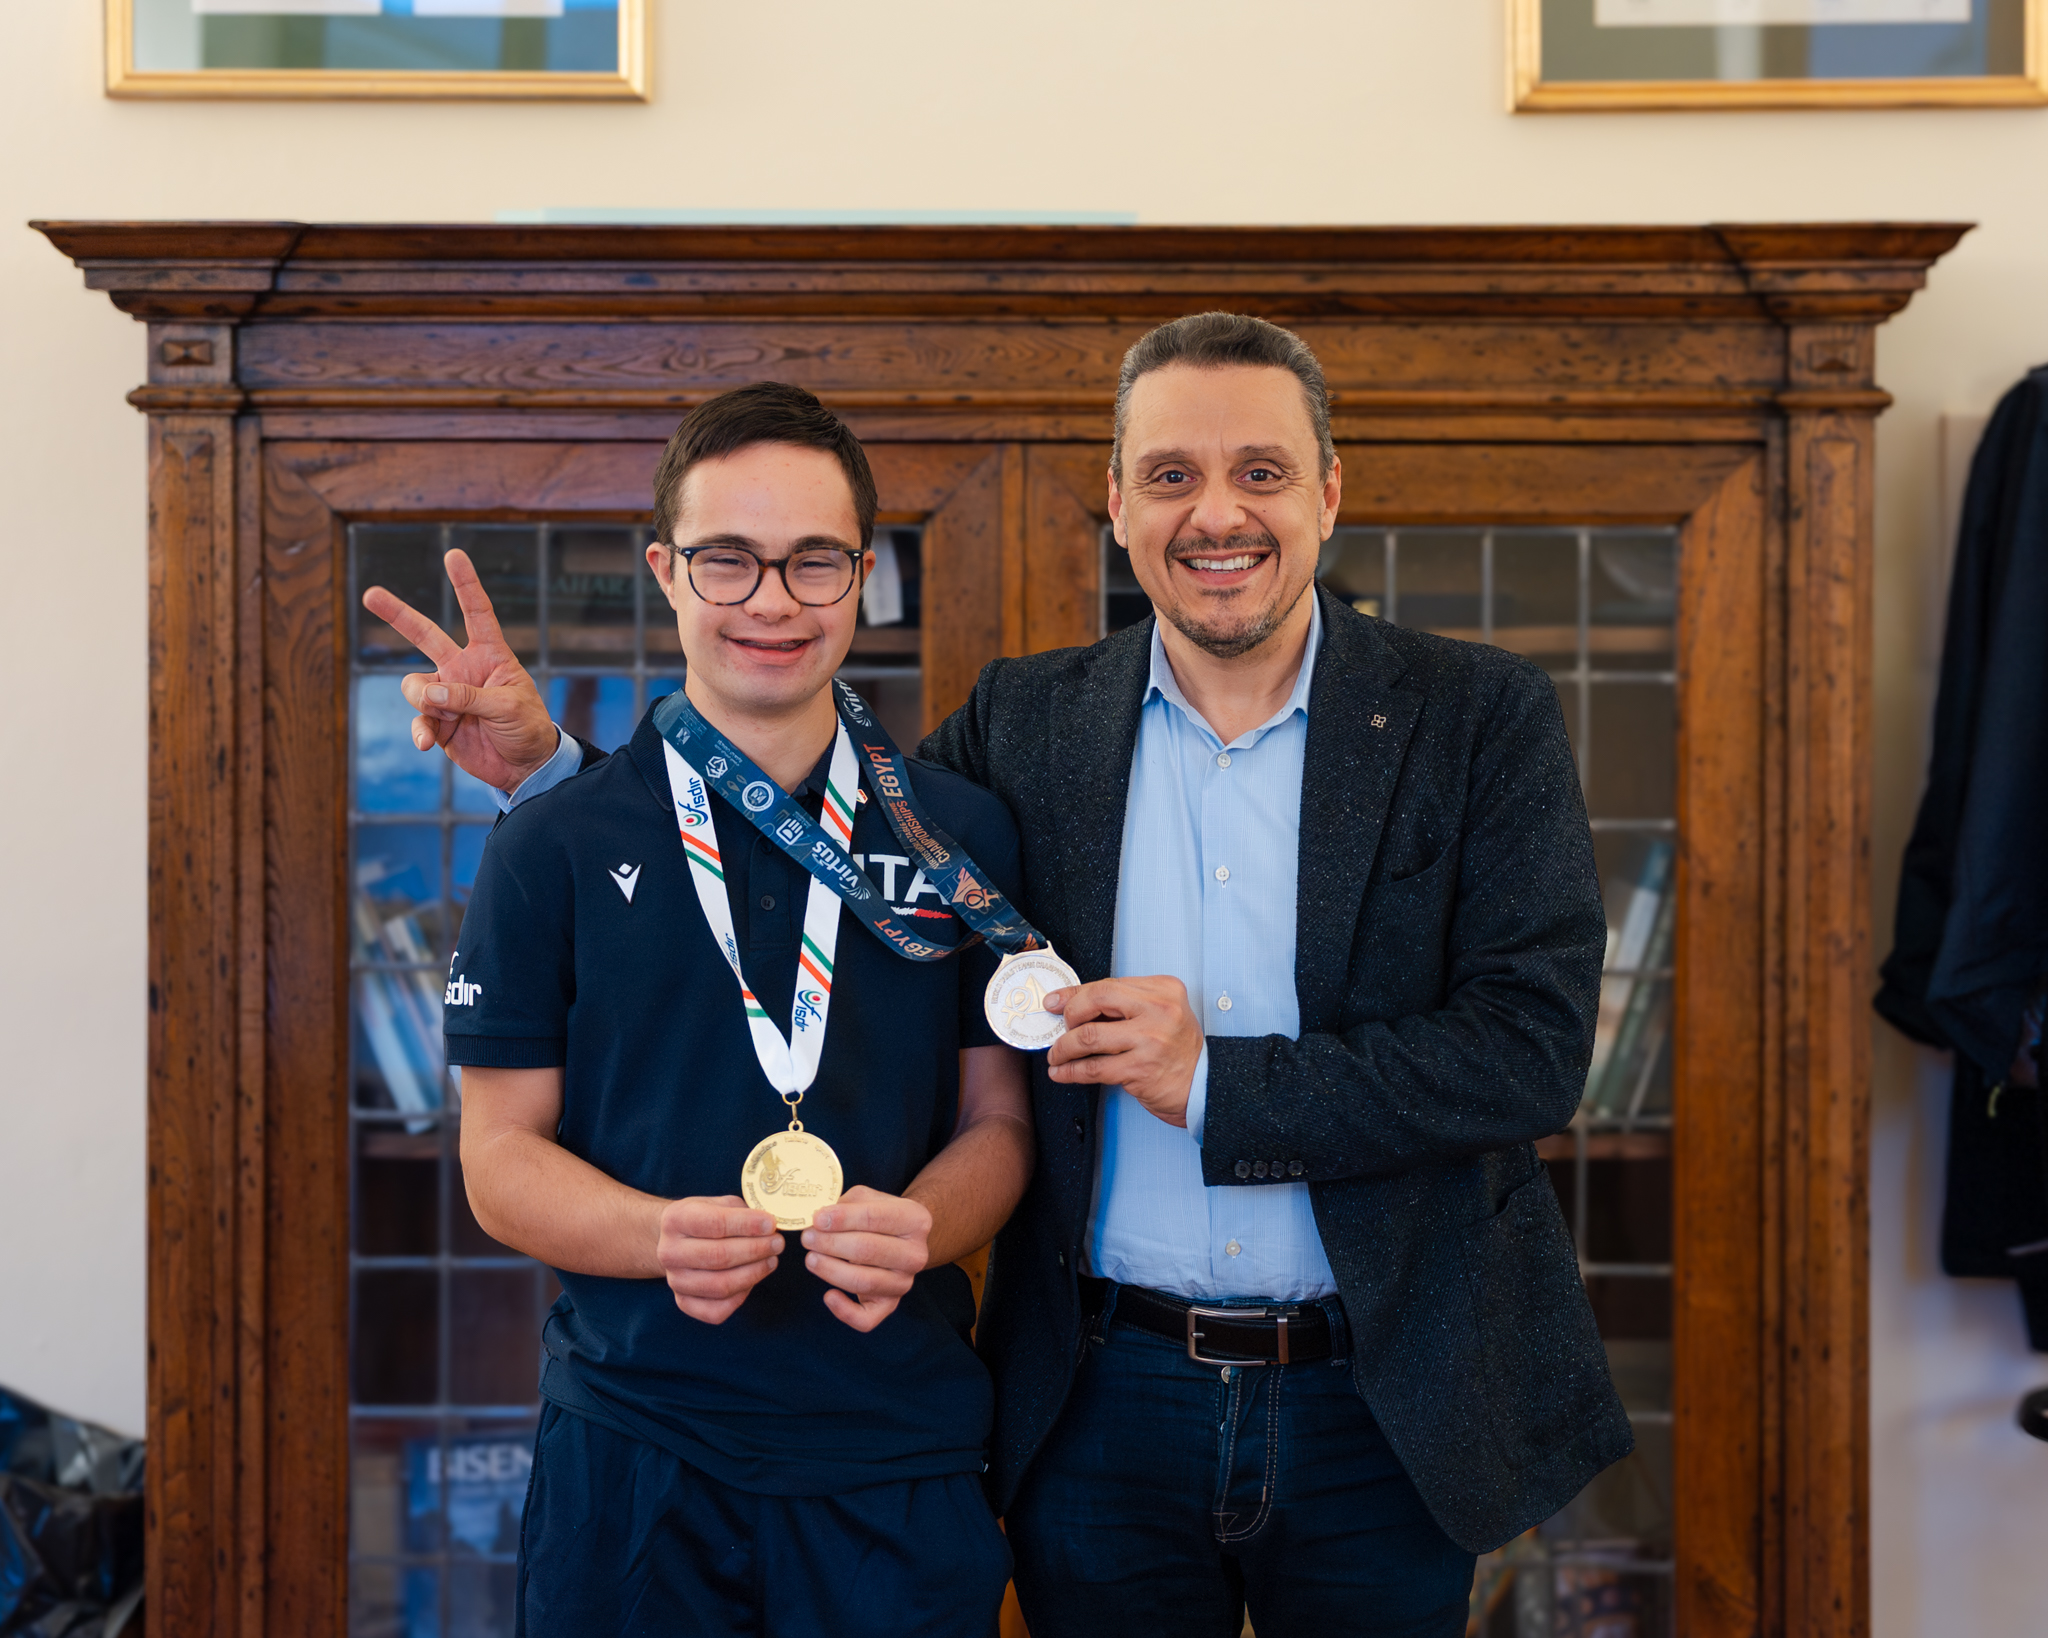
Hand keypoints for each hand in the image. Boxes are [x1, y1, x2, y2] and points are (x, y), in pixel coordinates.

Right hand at [360, 549, 561, 793]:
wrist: (525, 766)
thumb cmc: (527, 728)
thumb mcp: (509, 708)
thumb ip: (469, 697)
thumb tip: (429, 694)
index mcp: (490, 656)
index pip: (477, 613)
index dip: (465, 585)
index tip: (453, 555)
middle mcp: (463, 670)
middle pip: (425, 635)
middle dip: (397, 614)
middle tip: (370, 594)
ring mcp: (447, 696)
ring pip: (415, 686)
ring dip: (425, 701)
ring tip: (446, 718)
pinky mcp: (437, 723)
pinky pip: (418, 720)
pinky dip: (419, 731)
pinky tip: (426, 744)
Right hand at [655, 1196, 783, 1324]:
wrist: (677, 1240)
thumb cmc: (705, 1219)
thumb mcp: (719, 1203)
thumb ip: (743, 1212)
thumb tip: (771, 1226)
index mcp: (675, 1219)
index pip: (714, 1223)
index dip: (747, 1225)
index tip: (771, 1224)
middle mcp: (669, 1252)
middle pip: (718, 1256)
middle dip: (755, 1250)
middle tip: (778, 1243)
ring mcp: (675, 1281)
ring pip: (720, 1286)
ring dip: (753, 1273)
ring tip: (771, 1260)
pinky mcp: (683, 1302)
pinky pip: (716, 1311)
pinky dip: (740, 1298)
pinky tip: (752, 1280)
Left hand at [802, 1185, 931, 1332]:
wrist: (902, 1240)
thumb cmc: (879, 1216)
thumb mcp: (868, 1198)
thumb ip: (846, 1204)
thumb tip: (819, 1219)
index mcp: (915, 1220)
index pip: (875, 1217)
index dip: (843, 1218)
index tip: (817, 1219)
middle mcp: (915, 1254)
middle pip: (867, 1250)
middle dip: (831, 1243)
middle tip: (808, 1237)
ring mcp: (904, 1282)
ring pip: (863, 1282)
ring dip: (830, 1270)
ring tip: (811, 1258)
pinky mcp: (890, 1304)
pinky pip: (867, 1318)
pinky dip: (844, 1312)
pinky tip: (828, 1296)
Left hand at [1044, 975, 1202, 1126]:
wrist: (1202, 1084)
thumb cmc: (1177, 1049)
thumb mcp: (1155, 1015)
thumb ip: (1120, 1005)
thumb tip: (1068, 1002)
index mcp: (1164, 989)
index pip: (1108, 984)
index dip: (1075, 994)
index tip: (1055, 1002)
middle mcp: (1160, 1010)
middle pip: (1097, 1000)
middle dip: (1070, 1015)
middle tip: (1062, 1030)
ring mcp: (1151, 1040)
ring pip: (1089, 1036)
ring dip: (1063, 1048)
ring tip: (1057, 1055)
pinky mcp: (1141, 1069)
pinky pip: (1093, 1068)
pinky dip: (1071, 1071)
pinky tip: (1063, 1072)